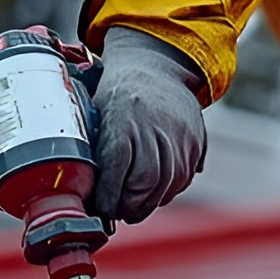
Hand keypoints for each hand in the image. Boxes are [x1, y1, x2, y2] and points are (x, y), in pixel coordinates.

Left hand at [92, 26, 207, 223]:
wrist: (156, 66)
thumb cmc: (117, 93)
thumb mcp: (96, 112)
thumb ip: (94, 149)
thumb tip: (83, 191)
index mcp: (123, 116)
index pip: (117, 168)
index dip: (109, 196)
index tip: (101, 207)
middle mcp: (154, 125)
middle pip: (146, 182)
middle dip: (130, 205)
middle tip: (117, 212)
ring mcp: (179, 134)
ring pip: (167, 185)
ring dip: (149, 202)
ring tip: (134, 206)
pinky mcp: (196, 141)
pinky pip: (184, 178)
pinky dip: (167, 191)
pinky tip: (153, 192)